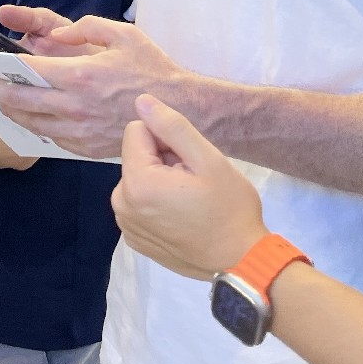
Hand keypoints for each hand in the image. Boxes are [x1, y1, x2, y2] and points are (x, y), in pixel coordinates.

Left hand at [0, 5, 185, 157]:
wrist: (183, 111)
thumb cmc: (152, 69)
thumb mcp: (122, 34)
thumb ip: (85, 27)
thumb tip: (55, 34)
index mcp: (80, 76)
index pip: (24, 75)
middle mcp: (75, 107)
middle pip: (19, 102)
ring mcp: (80, 131)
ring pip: (32, 124)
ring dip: (11, 111)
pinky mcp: (88, 148)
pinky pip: (52, 138)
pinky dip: (37, 126)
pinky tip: (31, 116)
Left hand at [112, 95, 266, 280]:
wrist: (241, 261)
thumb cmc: (229, 208)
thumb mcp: (207, 159)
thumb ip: (172, 127)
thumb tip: (141, 102)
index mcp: (136, 182)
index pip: (137, 131)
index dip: (165, 138)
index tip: (188, 158)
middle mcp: (121, 204)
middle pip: (136, 156)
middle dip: (162, 160)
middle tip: (194, 181)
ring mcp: (126, 225)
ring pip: (138, 178)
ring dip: (160, 181)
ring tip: (190, 198)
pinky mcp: (135, 240)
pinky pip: (139, 203)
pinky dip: (157, 203)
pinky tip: (183, 216)